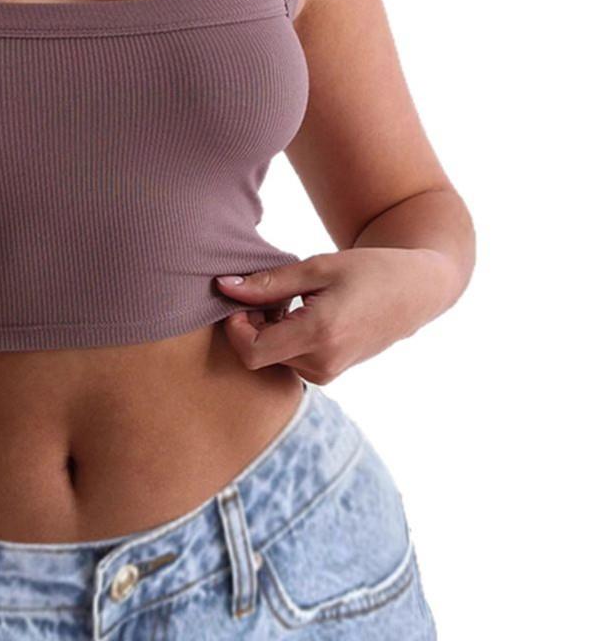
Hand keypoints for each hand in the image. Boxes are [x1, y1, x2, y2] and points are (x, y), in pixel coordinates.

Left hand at [214, 248, 455, 383]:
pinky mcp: (330, 373)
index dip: (236, 327)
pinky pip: (289, 360)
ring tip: (293, 300)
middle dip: (253, 324)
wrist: (417, 291)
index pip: (251, 352)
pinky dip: (285, 338)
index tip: (243, 300)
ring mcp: (328, 373)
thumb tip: (223, 287)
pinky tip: (303, 313)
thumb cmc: (370, 270)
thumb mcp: (318, 268)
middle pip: (259, 354)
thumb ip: (268, 282)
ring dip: (269, 330)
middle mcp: (323, 363)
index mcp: (320, 334)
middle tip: (273, 292)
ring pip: (273, 358)